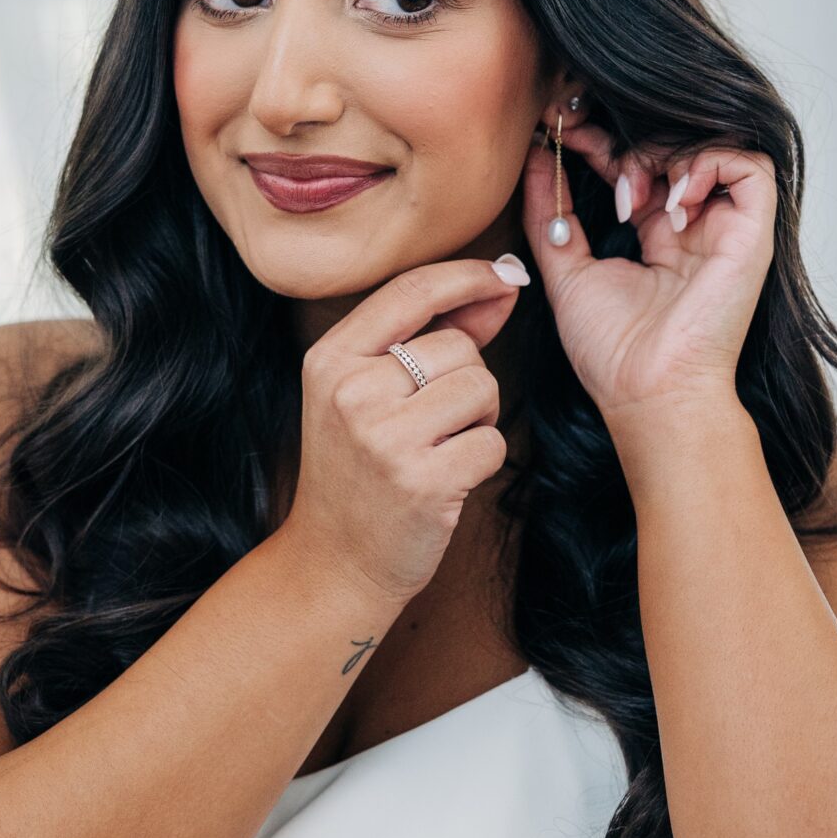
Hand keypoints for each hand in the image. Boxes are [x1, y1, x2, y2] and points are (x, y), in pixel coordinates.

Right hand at [283, 256, 524, 612]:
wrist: (333, 561)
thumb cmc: (356, 470)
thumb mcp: (365, 395)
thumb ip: (426, 337)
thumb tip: (500, 287)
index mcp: (330, 360)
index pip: (411, 292)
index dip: (467, 276)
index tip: (506, 275)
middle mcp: (351, 392)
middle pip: (458, 347)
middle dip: (468, 378)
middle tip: (436, 421)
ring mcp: (384, 438)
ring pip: (481, 388)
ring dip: (478, 418)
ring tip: (439, 447)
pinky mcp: (422, 482)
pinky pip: (491, 442)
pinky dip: (482, 460)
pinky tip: (447, 478)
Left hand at [521, 123, 776, 433]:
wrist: (648, 393)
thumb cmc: (612, 351)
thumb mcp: (566, 270)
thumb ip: (550, 216)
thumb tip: (531, 159)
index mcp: (659, 234)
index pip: (638, 164)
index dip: (600, 141)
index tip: (558, 132)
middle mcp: (696, 226)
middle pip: (671, 147)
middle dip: (624, 137)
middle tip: (581, 140)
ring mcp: (726, 227)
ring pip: (714, 145)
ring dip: (664, 154)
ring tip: (634, 196)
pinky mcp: (753, 234)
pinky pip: (751, 166)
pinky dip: (709, 164)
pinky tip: (673, 201)